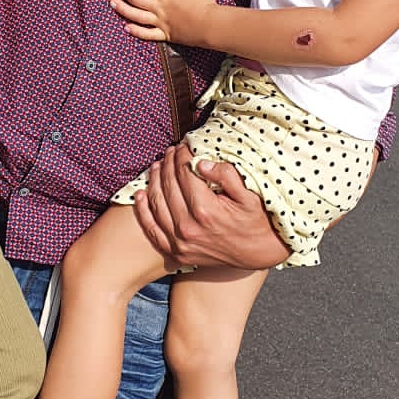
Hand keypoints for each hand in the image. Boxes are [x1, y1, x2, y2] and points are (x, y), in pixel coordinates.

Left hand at [112, 0, 217, 45]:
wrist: (210, 25)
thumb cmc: (204, 3)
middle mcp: (159, 7)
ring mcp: (160, 21)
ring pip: (135, 15)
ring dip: (122, 8)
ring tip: (113, 3)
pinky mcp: (164, 34)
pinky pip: (146, 34)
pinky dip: (135, 31)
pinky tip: (126, 27)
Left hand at [132, 143, 290, 270]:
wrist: (259, 253)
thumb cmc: (257, 220)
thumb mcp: (249, 195)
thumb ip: (226, 176)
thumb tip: (200, 163)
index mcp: (205, 210)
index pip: (184, 173)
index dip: (182, 155)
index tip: (185, 145)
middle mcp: (188, 227)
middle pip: (168, 186)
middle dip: (169, 163)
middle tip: (172, 151)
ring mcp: (180, 243)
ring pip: (156, 204)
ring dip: (154, 181)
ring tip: (158, 166)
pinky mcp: (177, 253)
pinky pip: (152, 229)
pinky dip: (143, 211)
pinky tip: (140, 194)